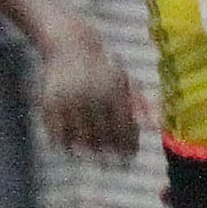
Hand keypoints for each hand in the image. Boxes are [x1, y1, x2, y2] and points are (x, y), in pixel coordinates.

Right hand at [37, 20, 141, 157]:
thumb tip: (156, 128)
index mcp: (114, 92)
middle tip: (110, 164)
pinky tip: (70, 145)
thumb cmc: (104, 67)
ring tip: (91, 154)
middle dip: (107, 156)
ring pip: (79, 141)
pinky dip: (64, 145)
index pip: (124, 131)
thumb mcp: (126, 81)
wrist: (69, 43)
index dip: (127, 149)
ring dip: (86, 152)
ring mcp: (69, 100)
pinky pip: (57, 135)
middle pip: (102, 140)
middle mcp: (91, 97)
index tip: (127, 159)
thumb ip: (142, 105)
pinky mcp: (49, 103)